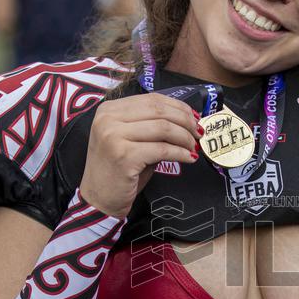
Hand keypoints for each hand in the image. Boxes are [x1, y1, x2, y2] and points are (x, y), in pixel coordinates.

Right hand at [79, 94, 202, 218]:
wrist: (100, 199)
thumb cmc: (119, 171)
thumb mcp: (131, 140)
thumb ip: (152, 126)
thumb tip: (187, 120)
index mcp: (109, 110)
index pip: (152, 99)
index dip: (178, 107)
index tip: (194, 117)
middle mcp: (108, 119)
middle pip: (159, 110)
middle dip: (185, 121)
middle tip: (198, 133)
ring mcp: (113, 136)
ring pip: (163, 128)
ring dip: (185, 137)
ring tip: (194, 147)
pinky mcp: (124, 156)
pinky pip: (162, 149)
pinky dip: (180, 153)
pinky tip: (188, 158)